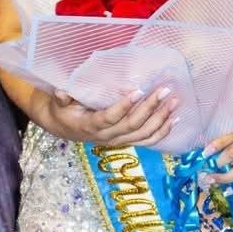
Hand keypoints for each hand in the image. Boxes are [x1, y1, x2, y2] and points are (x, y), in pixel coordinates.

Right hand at [42, 85, 176, 149]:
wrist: (66, 128)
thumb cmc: (64, 111)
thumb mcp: (58, 104)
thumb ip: (62, 98)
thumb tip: (62, 91)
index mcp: (91, 126)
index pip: (111, 117)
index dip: (125, 105)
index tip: (138, 90)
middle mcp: (107, 136)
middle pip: (133, 125)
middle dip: (150, 108)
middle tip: (163, 91)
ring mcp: (119, 140)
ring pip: (144, 134)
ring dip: (161, 119)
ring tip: (173, 102)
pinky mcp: (127, 141)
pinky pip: (148, 140)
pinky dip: (163, 131)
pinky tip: (174, 118)